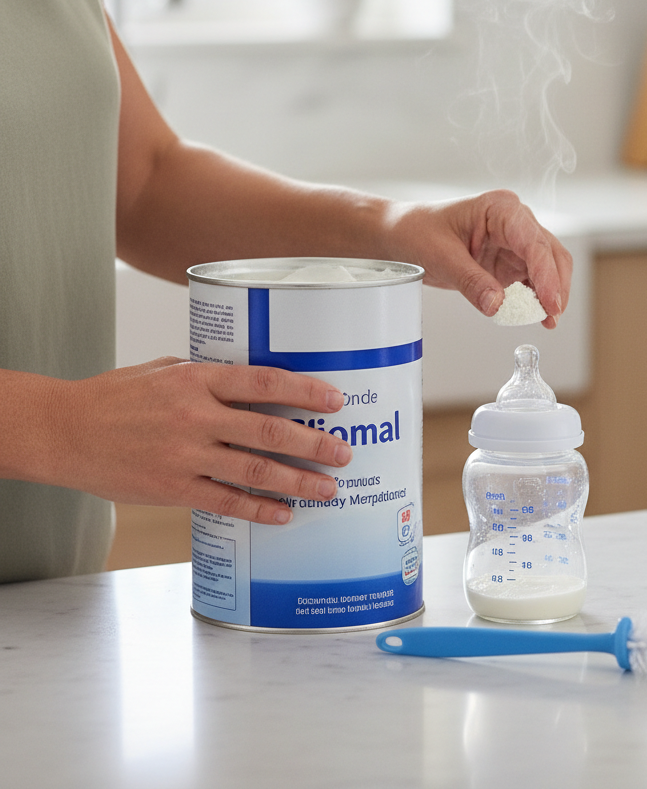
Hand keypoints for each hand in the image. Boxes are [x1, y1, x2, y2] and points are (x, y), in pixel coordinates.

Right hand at [10, 358, 349, 524]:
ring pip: (255, 470)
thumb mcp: (165, 370)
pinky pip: (226, 501)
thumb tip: (257, 383)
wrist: (63, 431)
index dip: (306, 391)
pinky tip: (283, 514)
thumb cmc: (116, 396)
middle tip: (344, 453)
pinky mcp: (172, 488)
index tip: (335, 401)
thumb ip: (210, 377)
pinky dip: (259, 509)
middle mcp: (197, 416)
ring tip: (328, 489)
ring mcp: (185, 455)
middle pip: (271, 430)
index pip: (266, 382)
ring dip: (298, 481)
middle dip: (315, 444)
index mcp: (198, 379)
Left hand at [383, 190, 572, 328]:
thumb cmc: (417, 231)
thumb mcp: (440, 256)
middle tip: (552, 316)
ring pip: (548, 267)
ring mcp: (515, 241)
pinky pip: (532, 280)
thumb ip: (471, 281)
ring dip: (550, 294)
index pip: (534, 242)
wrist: (401, 234)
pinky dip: (536, 298)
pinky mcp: (510, 261)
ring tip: (547, 321)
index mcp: (500, 208)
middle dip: (556, 286)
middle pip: (551, 253)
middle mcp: (515, 221)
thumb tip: (498, 306)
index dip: (547, 274)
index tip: (550, 303)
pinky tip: (536, 316)